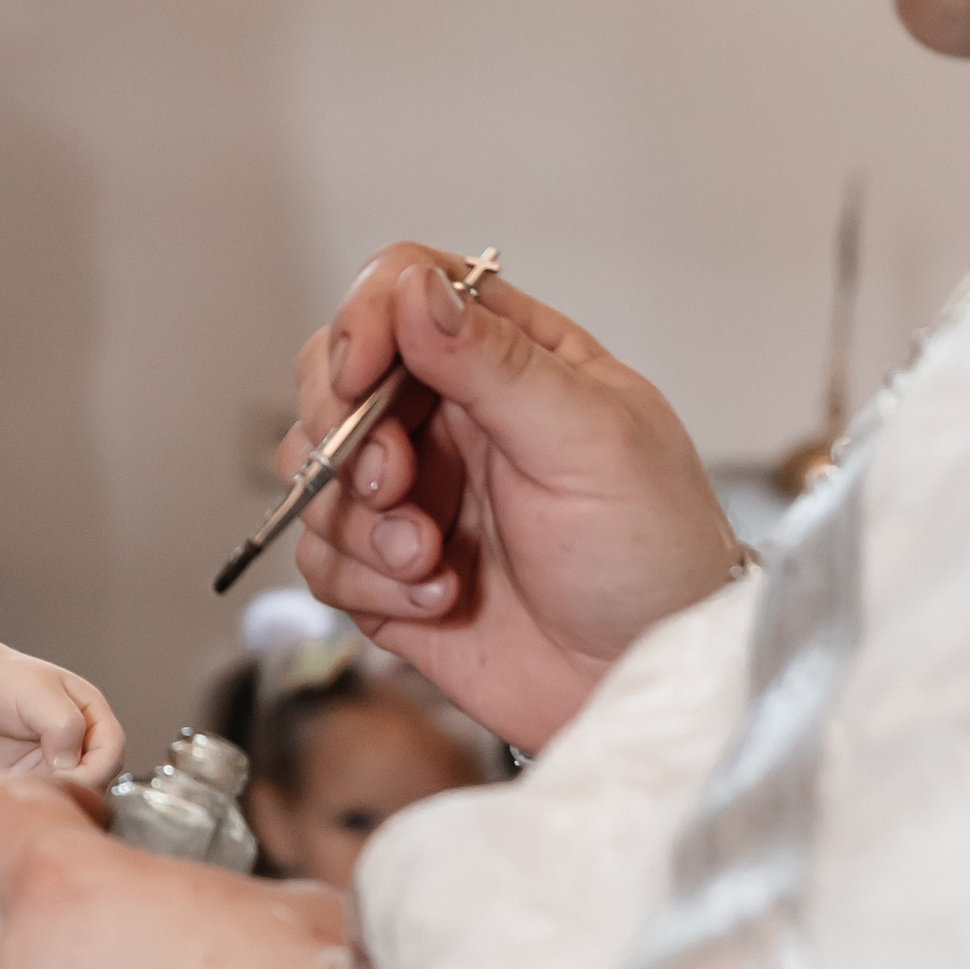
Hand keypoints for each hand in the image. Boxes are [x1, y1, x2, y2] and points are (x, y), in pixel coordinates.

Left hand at [0, 656, 123, 788]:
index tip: (66, 776)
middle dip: (72, 786)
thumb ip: (63, 725)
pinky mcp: (33, 777)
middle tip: (41, 782)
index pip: (112, 752)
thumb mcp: (38, 693)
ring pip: (70, 793)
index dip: (95, 770)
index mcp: (91, 715)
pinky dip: (30, 798)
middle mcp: (79, 740)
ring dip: (49, 794)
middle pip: (97, 779)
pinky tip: (10, 784)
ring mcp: (55, 761)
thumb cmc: (0, 680)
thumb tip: (71, 764)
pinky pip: (43, 798)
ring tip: (21, 779)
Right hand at [290, 248, 738, 752]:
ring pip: (316, 474)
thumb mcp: (589, 442)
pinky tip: (439, 598)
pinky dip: (367, 583)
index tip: (360, 379)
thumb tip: (416, 289)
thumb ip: (497, 363)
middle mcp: (451, 420)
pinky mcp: (387, 574)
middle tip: (394, 483)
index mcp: (509, 362)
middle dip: (345, 435)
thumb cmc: (653, 556)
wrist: (643, 679)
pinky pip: (320, 558)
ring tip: (432, 559)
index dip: (364, 323)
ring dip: (361, 524)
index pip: (403, 291)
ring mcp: (415, 496)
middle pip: (334, 377)